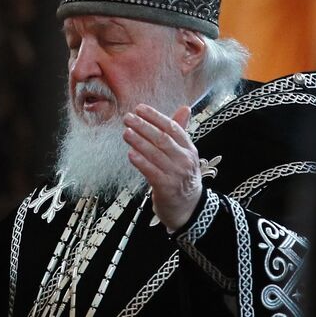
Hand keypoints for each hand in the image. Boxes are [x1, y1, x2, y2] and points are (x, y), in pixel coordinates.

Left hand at [123, 103, 202, 232]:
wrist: (189, 208)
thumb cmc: (182, 177)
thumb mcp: (184, 154)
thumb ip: (180, 131)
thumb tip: (184, 108)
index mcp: (189, 149)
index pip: (173, 128)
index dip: (156, 117)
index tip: (140, 109)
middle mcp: (184, 160)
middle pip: (163, 139)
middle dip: (144, 127)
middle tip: (128, 118)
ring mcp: (176, 174)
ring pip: (155, 154)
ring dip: (139, 142)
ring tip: (126, 132)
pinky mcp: (166, 188)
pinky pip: (151, 172)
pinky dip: (141, 162)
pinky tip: (130, 154)